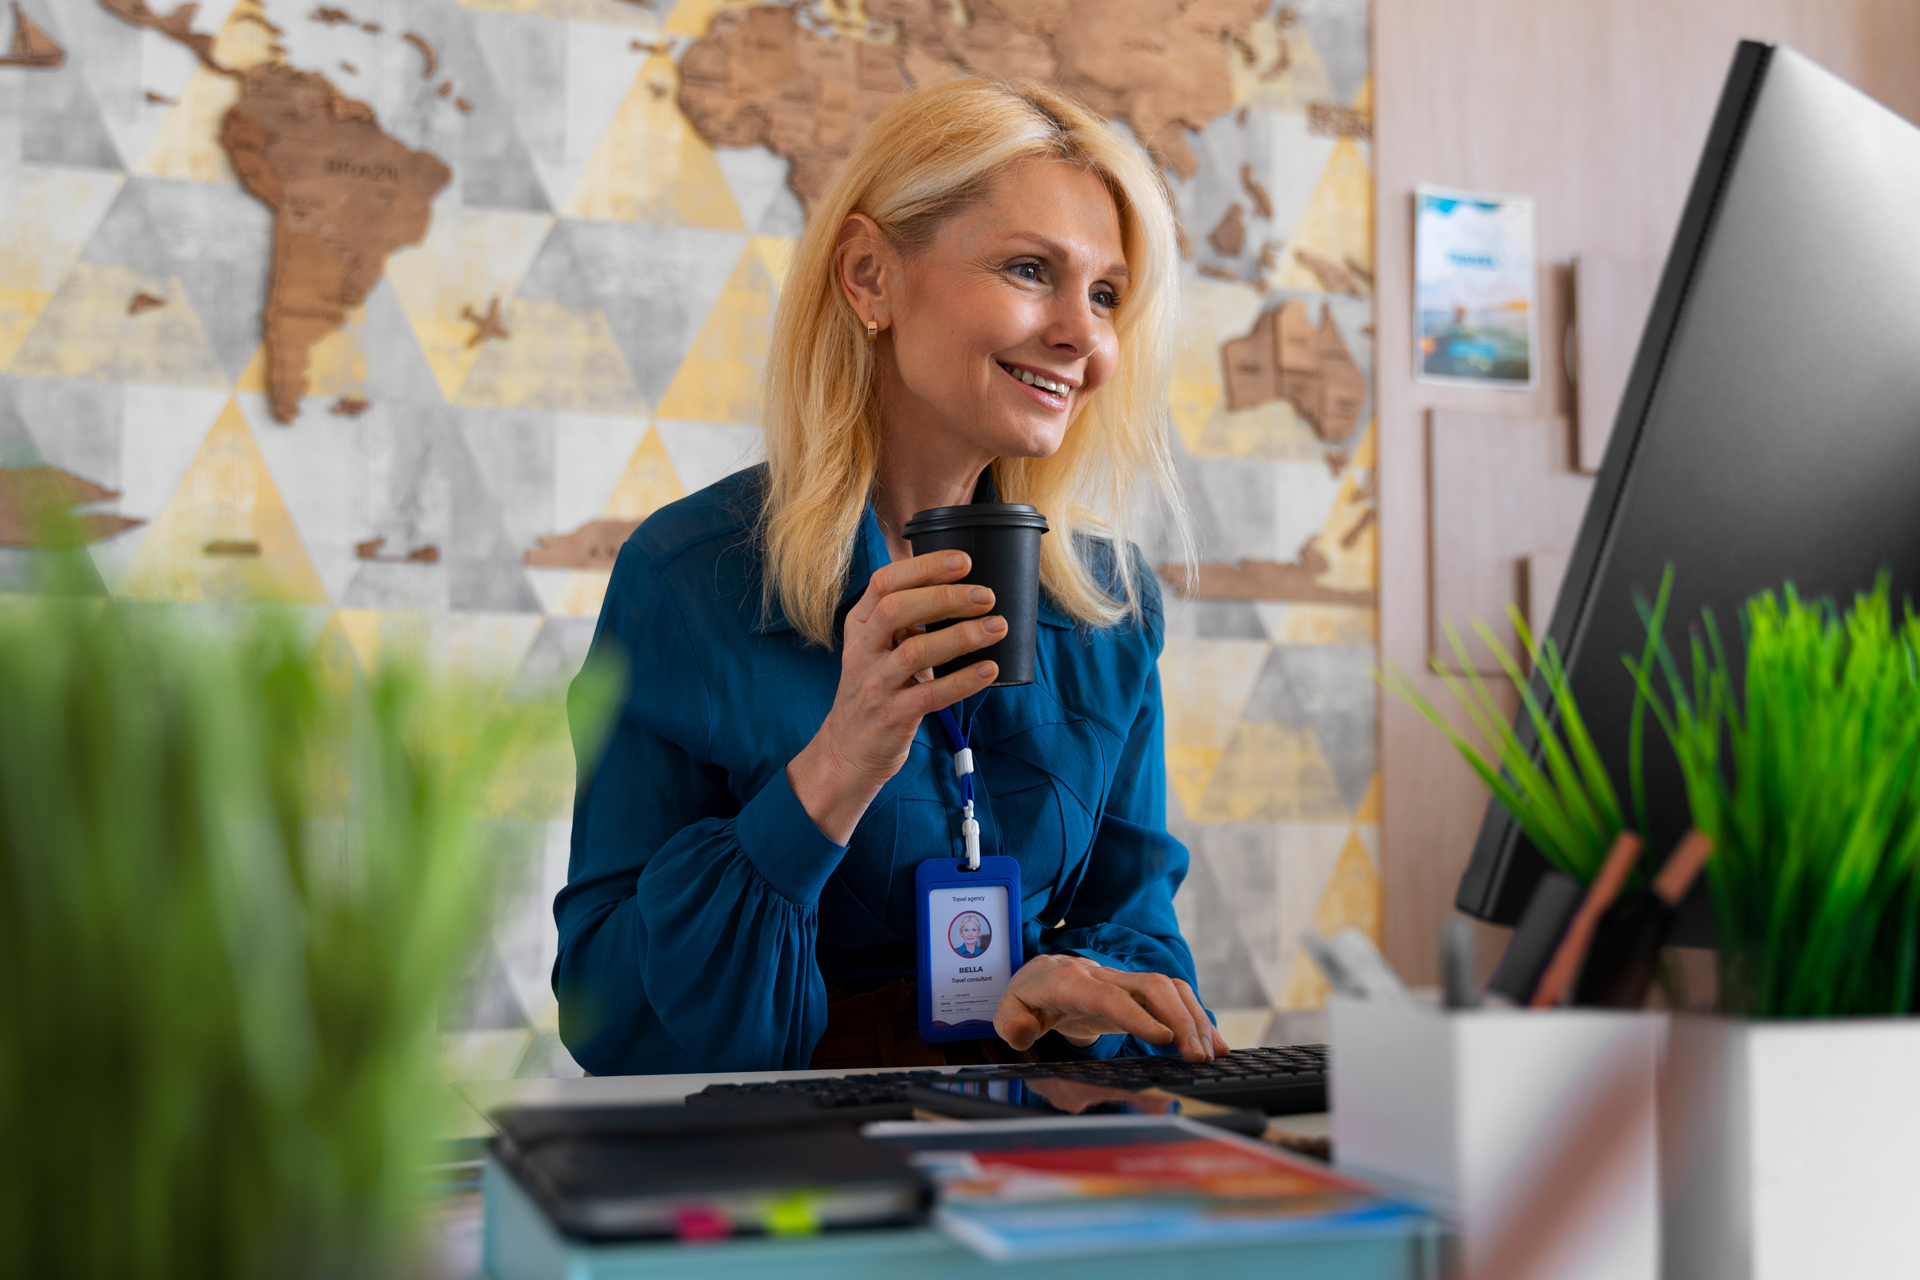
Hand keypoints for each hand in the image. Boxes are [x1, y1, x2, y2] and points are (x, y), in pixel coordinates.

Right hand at [786, 551, 1004, 843]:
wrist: (848, 748)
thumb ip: (906, 618)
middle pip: (897, 610)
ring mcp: (875, 684)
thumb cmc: (876, 687)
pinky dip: (963, 681)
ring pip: (915, 652)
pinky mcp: (892, 716)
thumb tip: (962, 585)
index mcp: (860, 624)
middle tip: (987, 596)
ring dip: (961, 636)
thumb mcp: (877, 646)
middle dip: (945, 597)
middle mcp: (863, 650)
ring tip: (997, 627)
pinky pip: (930, 695)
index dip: (923, 567)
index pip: (884, 582)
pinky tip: (989, 669)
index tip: (963, 561)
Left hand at [993, 954, 1230, 1062]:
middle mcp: (1104, 976)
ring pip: (1169, 989)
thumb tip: (1024, 1031)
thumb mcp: (1007, 1011)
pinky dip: (1197, 1018)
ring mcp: (1124, 982)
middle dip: (1180, 1019)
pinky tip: (1215, 1044)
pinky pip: (1174, 998)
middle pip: (1151, 987)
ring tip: (1212, 1055)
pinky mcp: (1138, 993)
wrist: (1041, 974)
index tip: (1164, 1038)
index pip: (1108, 996)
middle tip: (1198, 1057)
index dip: (1137, 1015)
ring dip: (1195, 1019)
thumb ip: (1013, 1023)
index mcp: (1070, 982)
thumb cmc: (1027, 997)